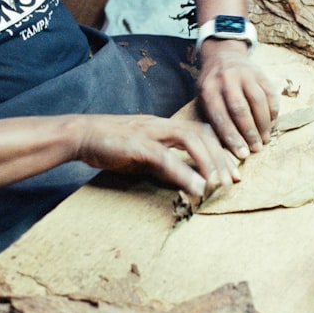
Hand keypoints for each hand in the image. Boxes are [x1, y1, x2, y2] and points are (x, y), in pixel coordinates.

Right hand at [74, 114, 239, 197]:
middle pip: (201, 134)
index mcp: (164, 126)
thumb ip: (163, 163)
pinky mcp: (137, 145)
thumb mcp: (142, 154)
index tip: (233, 170)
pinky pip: (165, 158)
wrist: (80, 134)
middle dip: (220, 157)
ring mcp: (150, 132)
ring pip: (190, 139)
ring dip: (207, 162)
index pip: (200, 131)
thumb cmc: (110, 145)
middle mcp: (161, 125)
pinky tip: (196, 187)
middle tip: (233, 180)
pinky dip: (183, 173)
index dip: (219, 149)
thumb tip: (184, 179)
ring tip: (217, 184)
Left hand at [195, 38, 279, 159]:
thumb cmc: (212, 87)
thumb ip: (213, 120)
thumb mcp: (203, 100)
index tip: (242, 154)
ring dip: (263, 124)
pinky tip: (271, 124)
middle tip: (256, 149)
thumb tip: (228, 149)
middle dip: (249, 132)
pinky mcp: (260, 73)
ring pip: (258, 101)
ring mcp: (244, 74)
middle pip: (240, 109)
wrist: (223, 56)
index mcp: (208, 89)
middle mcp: (226, 79)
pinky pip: (270, 94)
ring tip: (264, 139)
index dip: (232, 138)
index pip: (220, 117)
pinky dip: (272, 111)